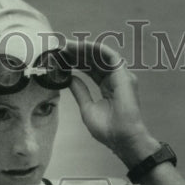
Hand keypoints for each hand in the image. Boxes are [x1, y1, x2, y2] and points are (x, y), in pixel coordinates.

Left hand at [64, 38, 157, 165]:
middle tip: (61, 48)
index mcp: (108, 87)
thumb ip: (80, 91)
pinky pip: (108, 56)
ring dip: (84, 49)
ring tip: (67, 46)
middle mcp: (116, 79)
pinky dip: (94, 49)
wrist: (122, 138)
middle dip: (78, 53)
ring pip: (101, 55)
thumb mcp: (87, 108)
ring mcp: (121, 75)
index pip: (92, 70)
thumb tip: (71, 78)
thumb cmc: (108, 130)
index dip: (77, 62)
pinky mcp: (123, 74)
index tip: (62, 58)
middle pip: (95, 60)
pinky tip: (80, 47)